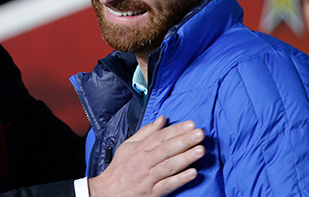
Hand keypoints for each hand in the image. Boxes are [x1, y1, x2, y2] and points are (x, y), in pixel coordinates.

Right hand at [87, 116, 204, 196]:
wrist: (108, 191)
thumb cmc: (120, 168)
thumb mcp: (128, 146)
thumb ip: (146, 132)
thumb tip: (162, 119)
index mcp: (139, 149)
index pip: (160, 137)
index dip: (176, 130)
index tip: (191, 125)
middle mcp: (144, 162)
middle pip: (166, 149)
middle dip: (184, 141)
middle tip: (200, 134)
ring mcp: (148, 178)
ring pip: (168, 166)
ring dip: (185, 158)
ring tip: (201, 150)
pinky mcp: (152, 192)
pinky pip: (167, 185)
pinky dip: (180, 179)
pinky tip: (193, 173)